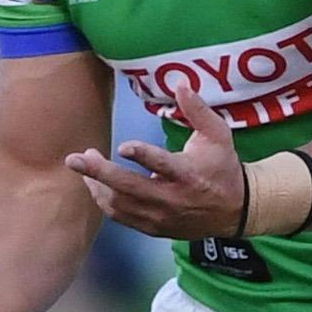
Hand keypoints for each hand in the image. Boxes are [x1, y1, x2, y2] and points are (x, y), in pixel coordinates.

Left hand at [63, 83, 246, 239]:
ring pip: (120, 204)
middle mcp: (172, 198)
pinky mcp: (154, 228)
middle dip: (99, 173)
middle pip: (130, 188)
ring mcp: (161, 216)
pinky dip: (104, 201)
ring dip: (97, 185)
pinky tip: (95, 185)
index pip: (163, 165)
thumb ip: (198, 110)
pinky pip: (121, 217)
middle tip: (76, 158)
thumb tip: (181, 84)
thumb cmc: (223, 167)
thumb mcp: (218, 135)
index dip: (143, 156)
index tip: (124, 146)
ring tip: (84, 166)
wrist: (235, 210)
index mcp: (189, 174)